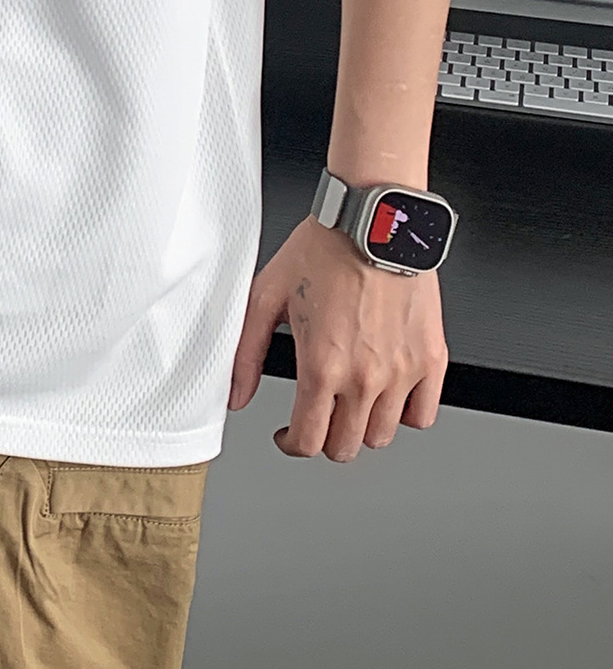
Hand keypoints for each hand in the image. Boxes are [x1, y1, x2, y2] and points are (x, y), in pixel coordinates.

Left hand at [227, 216, 448, 461]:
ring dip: (361, 428)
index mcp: (322, 366)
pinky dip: (405, 414)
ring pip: (382, 437)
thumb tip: (236, 394)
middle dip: (324, 439)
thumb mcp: (267, 296)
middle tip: (317, 417)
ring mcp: (403, 372)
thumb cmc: (325, 249)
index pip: (308, 442)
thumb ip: (246, 352)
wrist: (374, 221)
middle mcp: (365, 377)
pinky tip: (388, 395)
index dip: (291, 445)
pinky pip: (423, 415)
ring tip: (349, 403)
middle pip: (345, 447)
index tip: (289, 435)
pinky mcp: (432, 359)